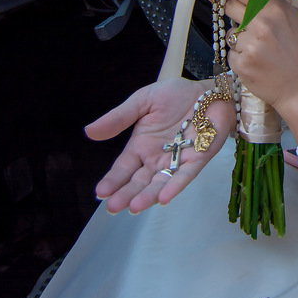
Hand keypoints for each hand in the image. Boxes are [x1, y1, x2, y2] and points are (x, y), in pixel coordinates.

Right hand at [86, 77, 234, 213]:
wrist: (208, 90)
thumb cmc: (175, 95)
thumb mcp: (142, 101)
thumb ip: (120, 117)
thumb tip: (89, 131)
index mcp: (141, 147)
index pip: (123, 168)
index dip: (113, 180)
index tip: (100, 192)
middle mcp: (156, 158)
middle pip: (139, 181)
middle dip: (126, 194)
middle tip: (113, 207)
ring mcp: (177, 160)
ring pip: (160, 183)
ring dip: (148, 196)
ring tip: (134, 207)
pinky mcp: (198, 159)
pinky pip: (185, 175)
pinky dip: (175, 186)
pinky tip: (165, 198)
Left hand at [205, 0, 297, 141]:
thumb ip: (280, 5)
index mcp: (276, 8)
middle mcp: (259, 23)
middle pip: (229, 5)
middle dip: (230, 8)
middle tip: (240, 16)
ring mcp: (248, 45)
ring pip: (231, 33)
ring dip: (240, 38)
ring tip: (262, 51)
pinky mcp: (240, 64)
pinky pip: (231, 53)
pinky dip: (241, 57)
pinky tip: (258, 64)